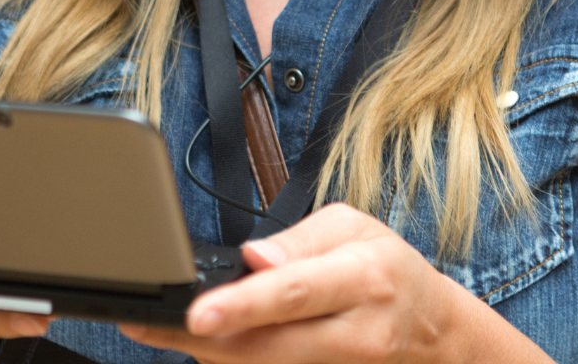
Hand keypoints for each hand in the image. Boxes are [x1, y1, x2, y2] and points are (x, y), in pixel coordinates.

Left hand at [119, 204, 553, 363]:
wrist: (431, 330)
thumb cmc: (386, 268)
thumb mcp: (354, 227)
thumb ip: (300, 241)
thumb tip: (253, 258)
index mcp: (363, 276)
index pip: (295, 292)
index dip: (243, 305)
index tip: (198, 312)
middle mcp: (354, 332)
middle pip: (268, 347)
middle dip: (203, 339)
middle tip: (146, 324)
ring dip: (210, 354)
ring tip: (156, 331)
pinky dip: (235, 362)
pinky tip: (210, 343)